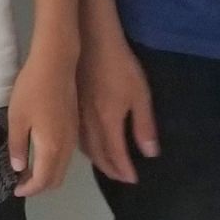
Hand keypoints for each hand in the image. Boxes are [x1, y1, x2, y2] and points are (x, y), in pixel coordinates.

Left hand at [9, 43, 75, 196]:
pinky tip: (39, 152)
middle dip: (39, 186)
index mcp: (51, 147)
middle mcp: (66, 147)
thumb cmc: (32, 90)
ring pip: (63, 168)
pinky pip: (66, 155)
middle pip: (56, 179)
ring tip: (27, 170)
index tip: (15, 190)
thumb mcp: (17, 118)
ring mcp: (73, 137)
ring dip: (47, 175)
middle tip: (21, 183)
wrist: (57, 64)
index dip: (29, 190)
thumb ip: (17, 146)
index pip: (43, 180)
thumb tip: (19, 169)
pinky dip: (54, 162)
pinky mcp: (75, 127)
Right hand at [77, 27, 158, 183]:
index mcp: (107, 123)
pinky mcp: (70, 104)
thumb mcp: (140, 94)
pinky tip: (87, 143)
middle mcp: (89, 124)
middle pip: (98, 155)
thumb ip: (144, 125)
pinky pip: (75, 134)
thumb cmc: (119, 66)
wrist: (91, 40)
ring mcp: (76, 114)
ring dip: (96, 160)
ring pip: (84, 146)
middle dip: (110, 169)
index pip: (116, 155)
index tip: (133, 180)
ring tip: (106, 166)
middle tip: (120, 177)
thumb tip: (149, 153)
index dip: (124, 170)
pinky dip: (84, 146)